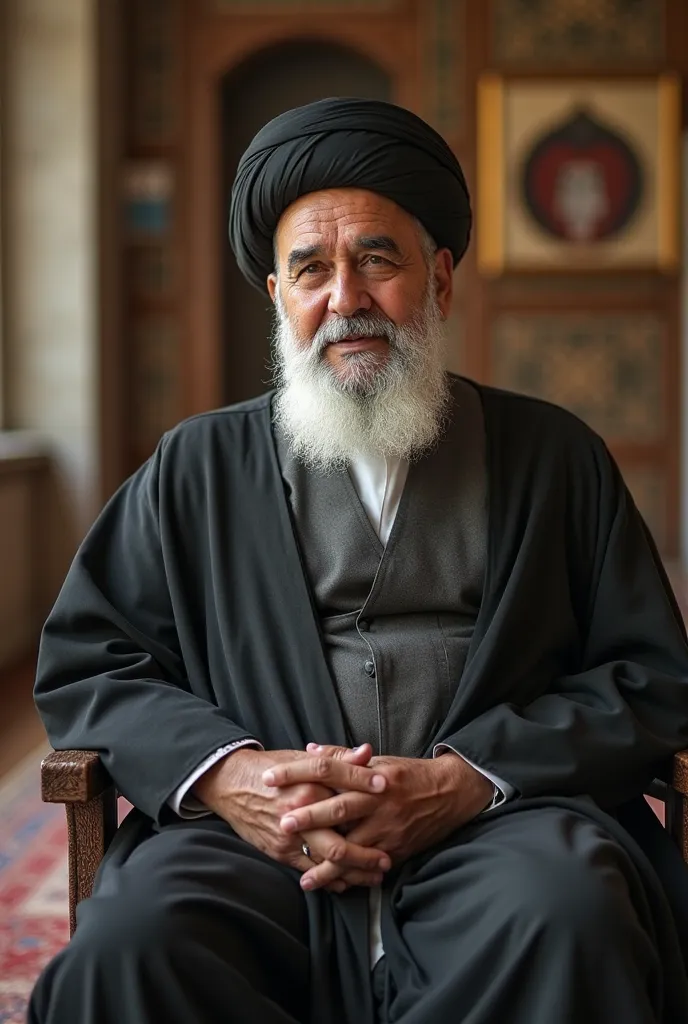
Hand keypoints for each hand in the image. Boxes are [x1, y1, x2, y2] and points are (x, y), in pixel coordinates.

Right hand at [192, 747, 390, 890]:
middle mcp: (301, 810)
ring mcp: (290, 834)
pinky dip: (330, 878)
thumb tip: (366, 752)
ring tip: (375, 876)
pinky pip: (310, 869)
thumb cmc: (270, 770)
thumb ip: (336, 758)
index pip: (344, 781)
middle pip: (341, 835)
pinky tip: (346, 882)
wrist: (231, 784)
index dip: (367, 784)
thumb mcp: (300, 759)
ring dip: (354, 871)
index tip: (389, 791)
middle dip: (367, 852)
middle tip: (387, 858)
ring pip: (328, 858)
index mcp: (307, 782)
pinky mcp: (280, 850)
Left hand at [264, 744, 493, 888]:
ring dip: (327, 864)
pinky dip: (350, 878)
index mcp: (371, 774)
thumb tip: (311, 750)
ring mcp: (388, 828)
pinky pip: (369, 867)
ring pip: (353, 847)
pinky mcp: (396, 849)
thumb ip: (343, 757)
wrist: (449, 794)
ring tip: (304, 877)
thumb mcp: (378, 760)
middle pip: (338, 808)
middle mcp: (379, 800)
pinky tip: (332, 887)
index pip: (327, 769)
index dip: (297, 772)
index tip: (271, 778)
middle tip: (281, 824)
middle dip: (308, 818)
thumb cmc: (407, 775)